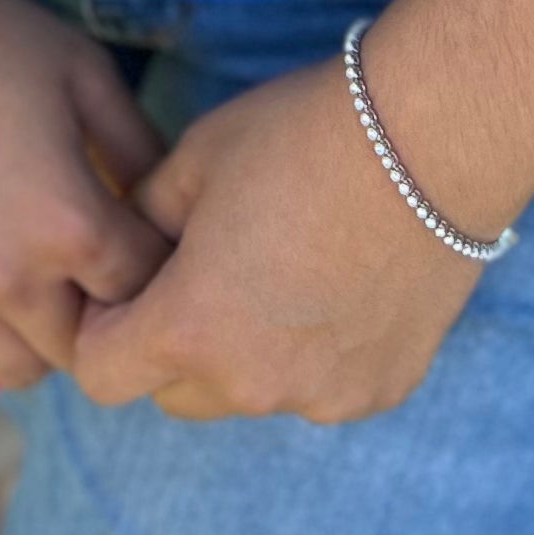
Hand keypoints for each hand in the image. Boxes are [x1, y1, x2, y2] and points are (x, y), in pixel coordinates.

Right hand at [0, 0, 171, 404]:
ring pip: (15, 370)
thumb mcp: (84, 71)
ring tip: (44, 291)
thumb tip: (167, 207)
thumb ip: (138, 148)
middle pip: (86, 344)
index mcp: (67, 222)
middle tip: (99, 269)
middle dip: (105, 313)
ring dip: (40, 339)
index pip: (144, 289)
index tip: (153, 241)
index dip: (158, 264)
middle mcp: (4, 276)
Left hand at [70, 57, 486, 424]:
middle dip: (171, 342)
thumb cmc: (302, 137)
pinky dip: (315, 351)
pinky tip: (342, 280)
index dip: (101, 325)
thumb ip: (143, 219)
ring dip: (246, 350)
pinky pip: (321, 385)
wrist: (433, 140)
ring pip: (251, 391)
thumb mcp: (193, 159)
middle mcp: (252, 385)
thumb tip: (130, 245)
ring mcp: (324, 397)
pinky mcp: (382, 389)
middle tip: (205, 266)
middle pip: (175, 392)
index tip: (129, 279)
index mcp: (190, 330)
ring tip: (284, 265)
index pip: (100, 374)